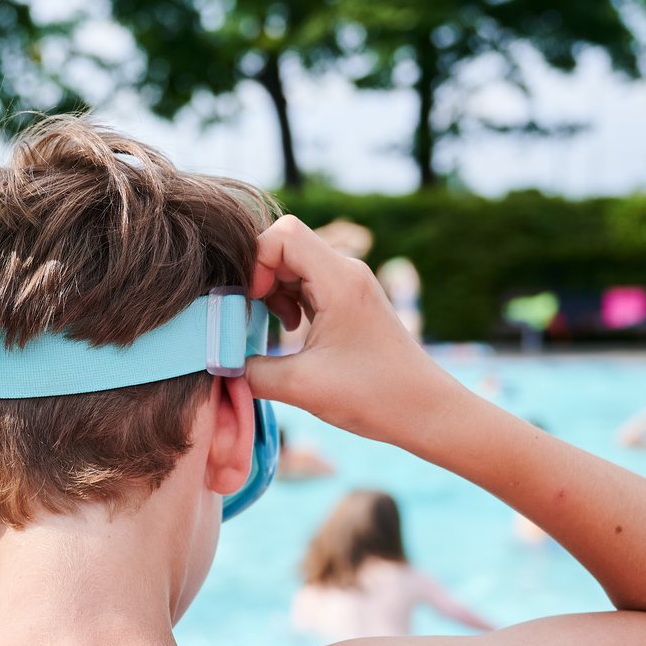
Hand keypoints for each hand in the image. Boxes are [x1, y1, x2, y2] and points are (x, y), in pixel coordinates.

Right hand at [243, 216, 458, 444]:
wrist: (426, 410)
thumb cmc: (374, 396)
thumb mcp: (301, 387)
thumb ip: (249, 372)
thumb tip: (218, 364)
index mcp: (339, 279)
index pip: (282, 234)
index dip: (255, 262)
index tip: (252, 304)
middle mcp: (346, 272)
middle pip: (285, 246)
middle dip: (259, 279)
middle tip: (252, 318)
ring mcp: (349, 285)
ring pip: (294, 266)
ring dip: (273, 293)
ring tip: (277, 330)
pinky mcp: (349, 302)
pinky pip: (308, 284)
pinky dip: (289, 303)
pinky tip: (291, 333)